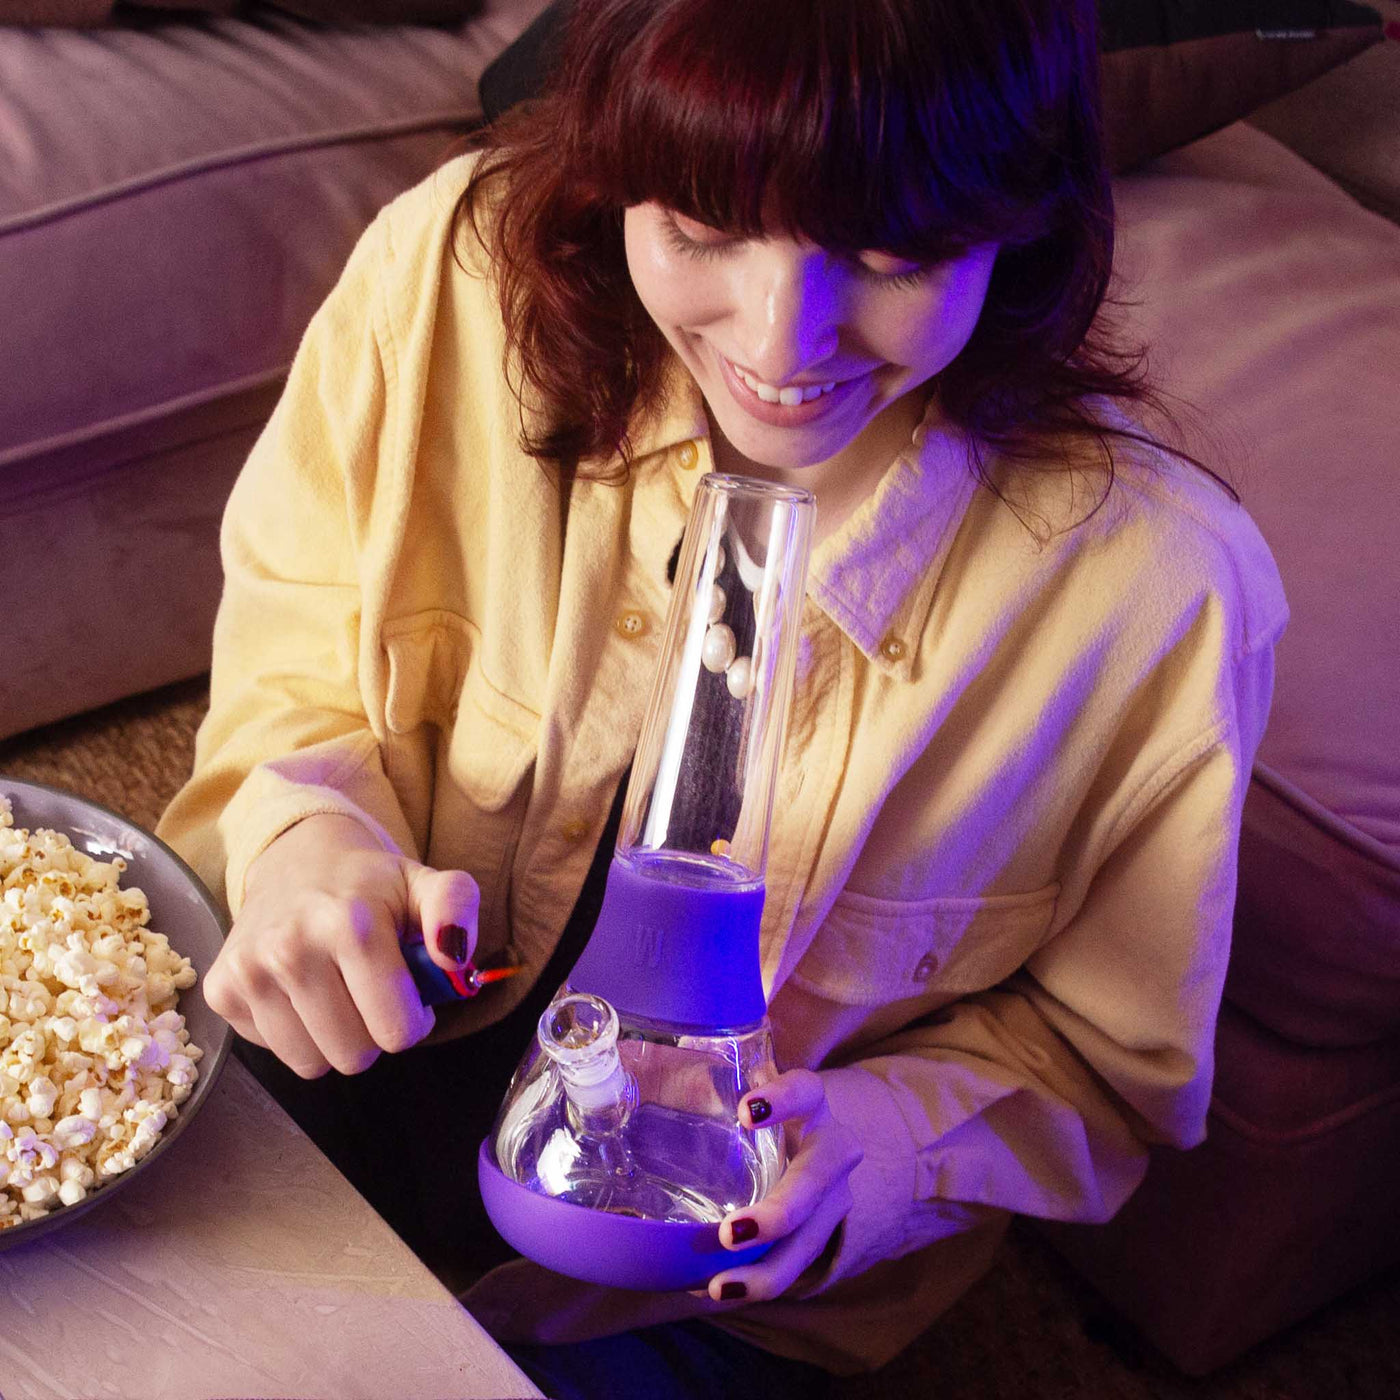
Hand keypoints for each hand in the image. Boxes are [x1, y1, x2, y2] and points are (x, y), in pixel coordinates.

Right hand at [204, 814, 479, 1077]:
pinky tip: (301, 989)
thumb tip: (455, 955)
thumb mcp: (427, 884)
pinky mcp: (221, 989)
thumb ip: (457, 909)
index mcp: (350, 924)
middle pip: (353, 1056)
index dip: (413, 1021)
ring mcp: (249, 971)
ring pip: (310, 1064)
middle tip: (371, 992)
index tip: (408, 994)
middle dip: (373, 1033)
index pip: (395, 1031)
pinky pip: (272, 1051)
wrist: (297, 860)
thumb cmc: (373, 884)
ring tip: (338, 992)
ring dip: (332, 1039)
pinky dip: (294, 1032)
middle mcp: (291, 948)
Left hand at [694, 1068, 862, 1303]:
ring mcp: (831, 1198)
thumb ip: (699, 1071)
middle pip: (817, 1181)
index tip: (745, 1111)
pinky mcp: (818, 1235)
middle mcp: (829, 1150)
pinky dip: (756, 1283)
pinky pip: (791, 1267)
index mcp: (809, 1103)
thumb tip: (636, 1055)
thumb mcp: (736, 1085)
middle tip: (731, 1233)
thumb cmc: (756, 1108)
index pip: (804, 1090)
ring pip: (809, 1240)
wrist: (808, 1139)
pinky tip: (713, 1290)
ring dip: (767, 1269)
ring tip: (719, 1287)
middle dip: (780, 1212)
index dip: (782, 1099)